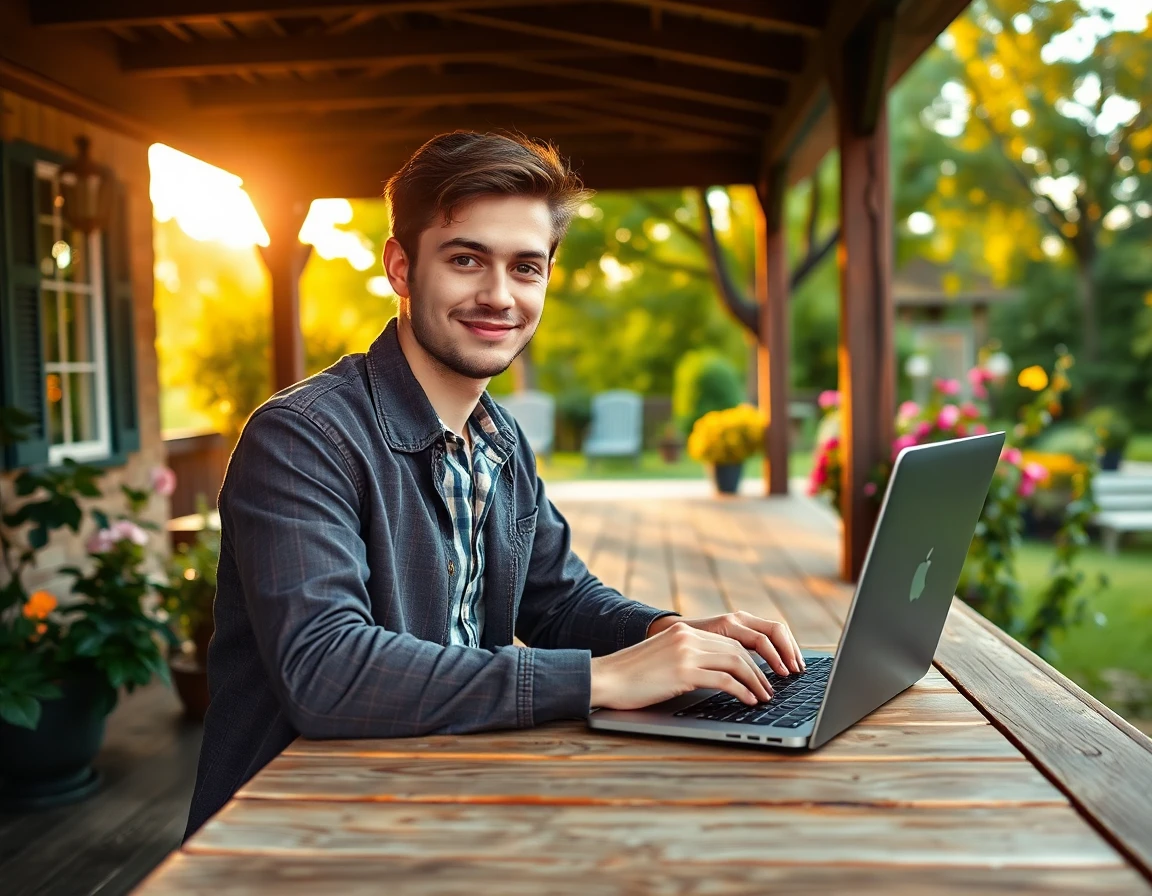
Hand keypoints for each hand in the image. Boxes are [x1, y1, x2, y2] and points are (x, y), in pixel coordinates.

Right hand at [590, 620, 777, 711]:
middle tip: (770, 689)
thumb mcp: (662, 659)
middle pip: (737, 650)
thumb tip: (715, 676)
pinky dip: (742, 691)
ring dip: (755, 682)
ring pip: (736, 662)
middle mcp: (687, 636)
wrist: (604, 678)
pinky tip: (749, 701)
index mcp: (683, 631)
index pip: (728, 641)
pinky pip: (724, 680)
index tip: (761, 675)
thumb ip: (686, 659)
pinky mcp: (683, 671)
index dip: (749, 659)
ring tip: (764, 697)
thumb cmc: (630, 677)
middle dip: (759, 670)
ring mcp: (685, 652)